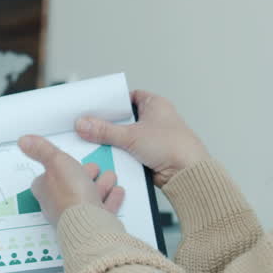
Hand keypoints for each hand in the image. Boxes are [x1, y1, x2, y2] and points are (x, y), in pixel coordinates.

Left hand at [18, 135, 124, 225]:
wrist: (89, 224)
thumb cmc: (71, 194)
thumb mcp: (56, 162)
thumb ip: (42, 150)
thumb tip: (23, 141)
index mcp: (46, 191)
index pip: (48, 177)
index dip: (59, 167)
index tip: (67, 160)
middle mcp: (59, 205)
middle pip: (71, 187)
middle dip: (84, 175)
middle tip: (94, 168)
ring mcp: (77, 215)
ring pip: (89, 197)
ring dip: (100, 185)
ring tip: (109, 177)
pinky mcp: (94, 223)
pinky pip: (103, 209)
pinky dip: (111, 199)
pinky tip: (117, 192)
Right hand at [76, 89, 208, 187]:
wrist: (188, 174)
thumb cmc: (174, 147)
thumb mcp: (132, 135)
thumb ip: (105, 130)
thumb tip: (85, 124)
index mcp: (155, 104)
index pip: (128, 97)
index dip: (111, 101)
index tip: (94, 106)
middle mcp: (155, 119)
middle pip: (124, 119)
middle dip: (109, 125)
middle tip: (89, 126)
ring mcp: (152, 138)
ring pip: (125, 137)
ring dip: (114, 141)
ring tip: (95, 141)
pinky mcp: (150, 155)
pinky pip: (129, 152)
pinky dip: (120, 154)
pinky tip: (107, 156)